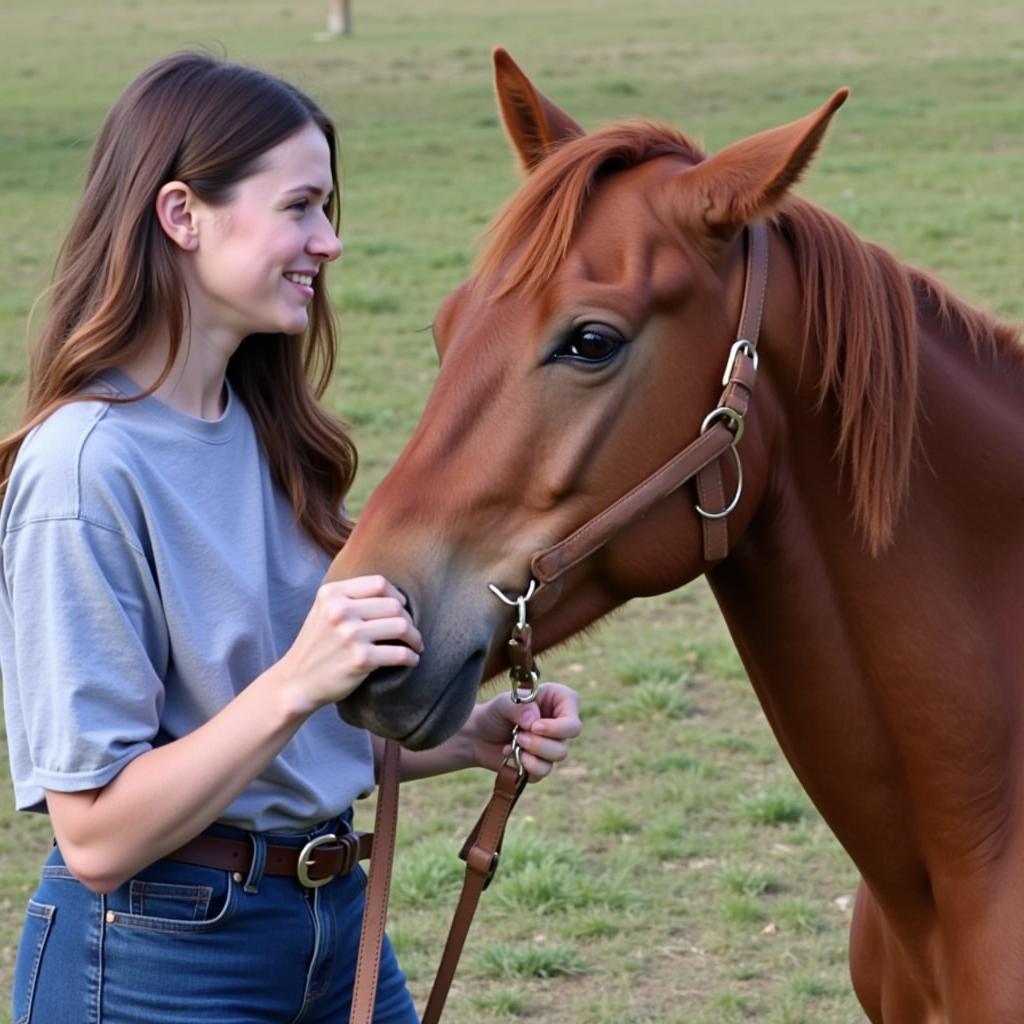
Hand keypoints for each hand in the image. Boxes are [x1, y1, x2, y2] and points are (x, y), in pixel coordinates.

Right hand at [276, 575, 422, 714]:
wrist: (297, 682)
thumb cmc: (318, 644)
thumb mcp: (324, 610)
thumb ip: (352, 596)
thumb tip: (396, 596)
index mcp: (332, 593)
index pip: (379, 583)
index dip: (396, 596)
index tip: (401, 609)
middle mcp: (340, 610)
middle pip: (394, 605)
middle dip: (408, 619)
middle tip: (409, 632)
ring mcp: (350, 634)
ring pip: (402, 626)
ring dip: (415, 637)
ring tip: (415, 645)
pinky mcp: (360, 659)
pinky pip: (400, 654)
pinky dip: (412, 657)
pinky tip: (411, 660)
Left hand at [467, 683, 581, 781]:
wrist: (478, 736)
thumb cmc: (495, 712)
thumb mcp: (503, 703)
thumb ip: (519, 708)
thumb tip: (534, 722)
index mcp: (559, 700)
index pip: (573, 718)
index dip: (558, 727)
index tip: (534, 727)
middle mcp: (560, 722)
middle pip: (567, 740)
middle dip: (541, 742)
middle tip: (520, 736)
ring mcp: (553, 744)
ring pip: (558, 756)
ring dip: (533, 753)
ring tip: (514, 742)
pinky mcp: (543, 764)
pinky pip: (543, 771)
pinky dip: (525, 765)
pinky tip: (511, 754)